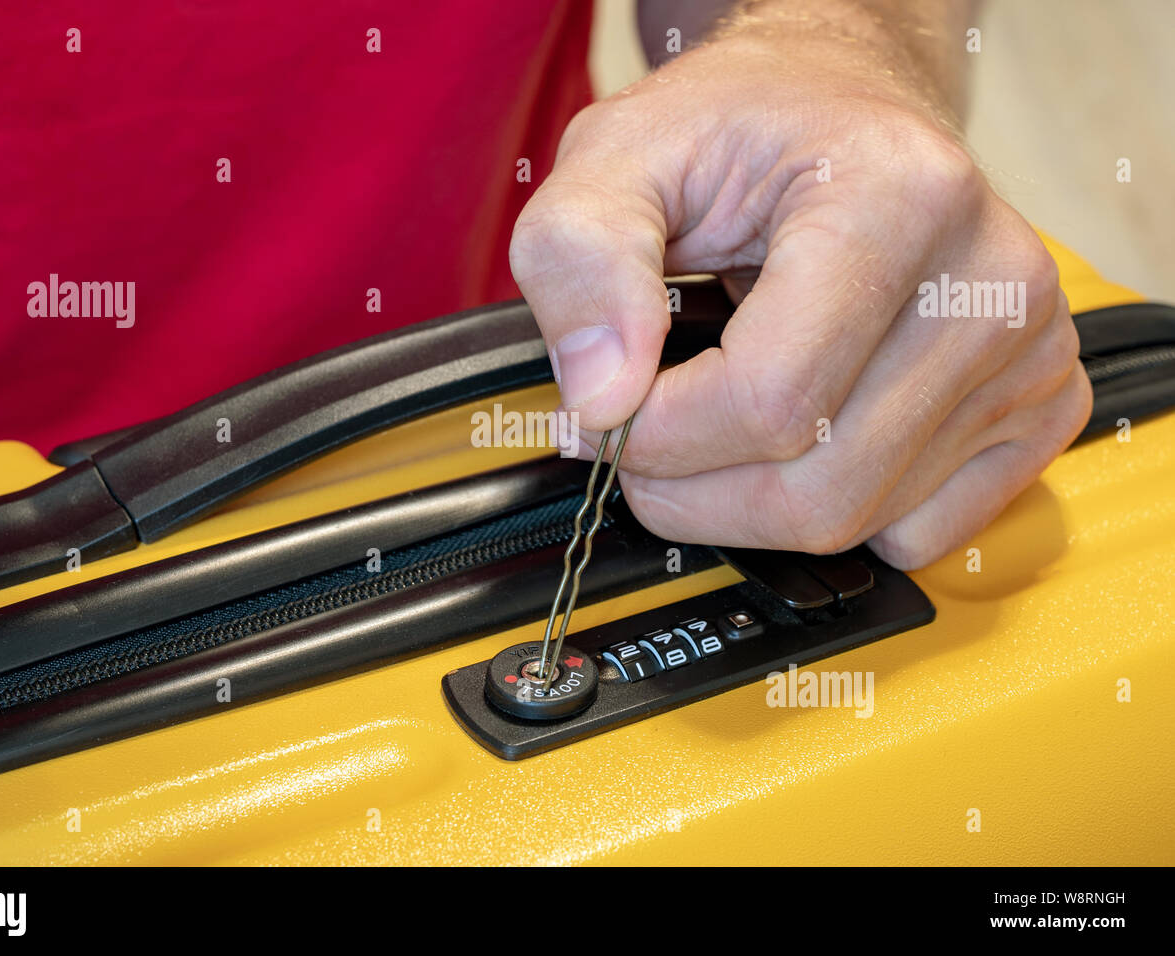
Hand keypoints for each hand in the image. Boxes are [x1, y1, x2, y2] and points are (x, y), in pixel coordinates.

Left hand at [509, 11, 1090, 568]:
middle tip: (642, 430)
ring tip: (710, 419)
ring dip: (746, 504)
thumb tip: (601, 398)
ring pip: (858, 521)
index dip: (655, 438)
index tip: (602, 413)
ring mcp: (1027, 351)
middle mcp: (989, 280)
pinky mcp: (1039, 407)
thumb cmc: (737, 131)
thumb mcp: (617, 161)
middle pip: (817, 486)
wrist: (838, 111)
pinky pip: (917, 533)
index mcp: (901, 197)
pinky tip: (802, 435)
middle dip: (690, 489)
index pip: (769, 401)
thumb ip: (581, 263)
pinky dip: (832, 512)